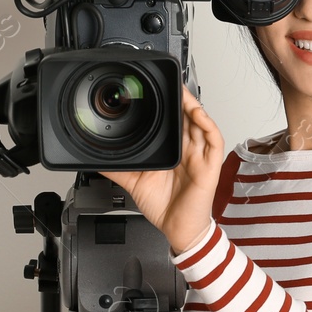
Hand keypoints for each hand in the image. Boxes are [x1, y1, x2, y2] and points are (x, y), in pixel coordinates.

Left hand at [100, 85, 223, 254]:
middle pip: (189, 117)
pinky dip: (207, 125)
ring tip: (183, 92)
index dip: (171, 104)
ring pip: (201, 123)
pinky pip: (213, 140)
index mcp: (174, 151)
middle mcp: (188, 150)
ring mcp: (200, 156)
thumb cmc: (163, 206)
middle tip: (171, 82)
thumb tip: (98, 159)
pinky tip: (198, 115)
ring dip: (194, 106)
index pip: (174, 121)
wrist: (177, 229)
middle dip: (182, 98)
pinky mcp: (209, 166)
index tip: (160, 89)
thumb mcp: (134, 182)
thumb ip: (118, 168)